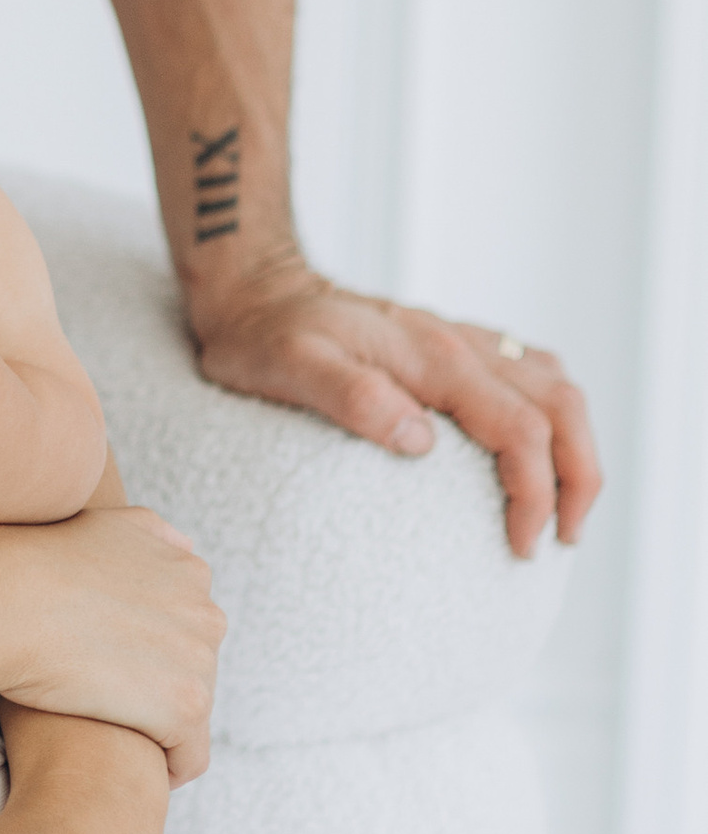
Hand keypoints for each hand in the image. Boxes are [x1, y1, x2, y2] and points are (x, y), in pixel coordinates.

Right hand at [0, 499, 223, 783]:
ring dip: (158, 728)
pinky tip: (131, 769)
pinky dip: (170, 768)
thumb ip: (152, 535)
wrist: (5, 602)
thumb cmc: (35, 563)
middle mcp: (205, 613)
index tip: (112, 666)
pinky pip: (190, 755)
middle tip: (104, 703)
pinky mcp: (184, 708)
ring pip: (192, 714)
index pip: (187, 626)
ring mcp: (199, 661)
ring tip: (111, 738)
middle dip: (158, 687)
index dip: (149, 650)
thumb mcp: (108, 524)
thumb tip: (181, 546)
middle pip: (194, 668)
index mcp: (188, 572)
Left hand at [190, 257, 599, 558]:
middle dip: (579, 477)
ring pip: (556, 385)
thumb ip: (353, 399)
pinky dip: (552, 417)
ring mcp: (460, 339)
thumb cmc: (262, 335)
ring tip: (563, 507)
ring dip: (575, 446)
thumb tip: (420, 441)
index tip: (522, 545)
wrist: (254, 287)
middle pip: (561, 406)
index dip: (535, 493)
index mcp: (433, 357)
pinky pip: (529, 373)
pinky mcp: (453, 344)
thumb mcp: (289, 368)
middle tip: (564, 539)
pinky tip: (536, 451)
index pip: (520, 428)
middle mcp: (459, 343)